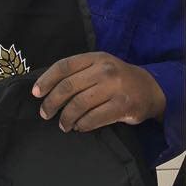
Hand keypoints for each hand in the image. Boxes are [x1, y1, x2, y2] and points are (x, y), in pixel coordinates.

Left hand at [32, 52, 165, 131]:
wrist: (150, 89)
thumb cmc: (117, 79)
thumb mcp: (99, 67)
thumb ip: (78, 73)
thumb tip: (47, 90)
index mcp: (95, 58)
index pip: (63, 66)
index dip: (46, 80)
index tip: (35, 93)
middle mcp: (104, 70)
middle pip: (68, 87)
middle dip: (52, 103)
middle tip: (45, 114)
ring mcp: (114, 87)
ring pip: (79, 104)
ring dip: (66, 118)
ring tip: (63, 125)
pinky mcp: (123, 105)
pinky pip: (94, 118)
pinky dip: (82, 125)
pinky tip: (79, 127)